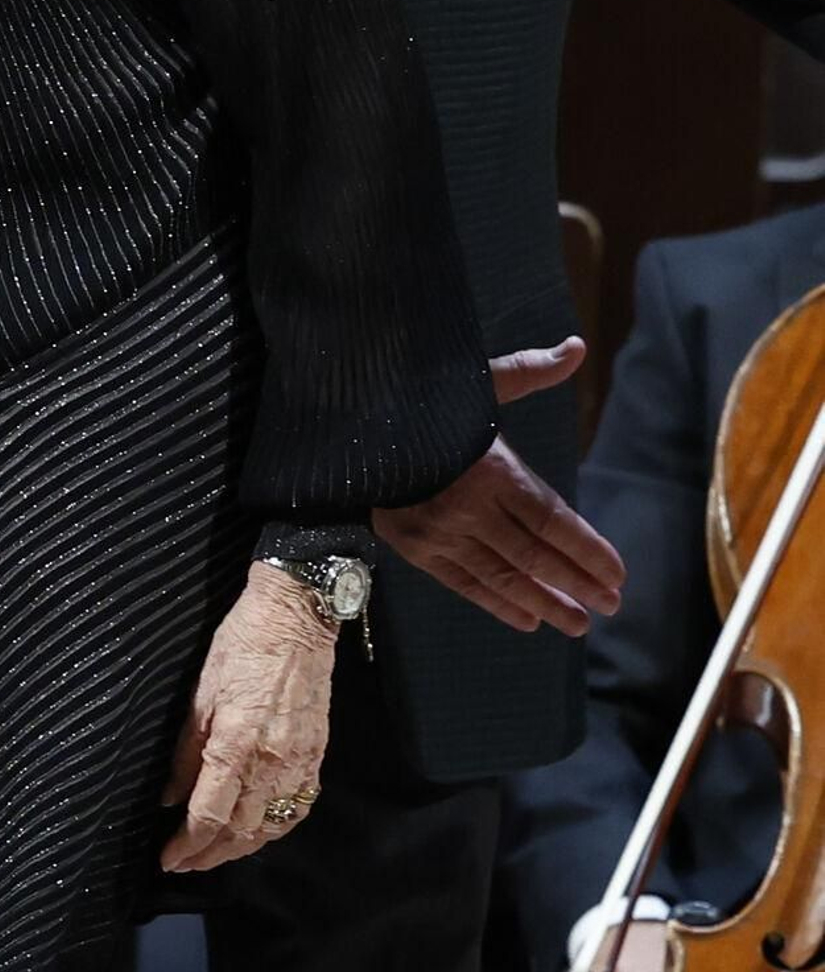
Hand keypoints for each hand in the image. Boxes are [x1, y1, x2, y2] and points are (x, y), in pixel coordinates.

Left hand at [159, 564, 334, 873]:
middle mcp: (270, 763)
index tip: (167, 858)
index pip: (208, 815)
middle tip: (183, 863)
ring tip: (213, 854)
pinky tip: (258, 831)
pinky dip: (275, 829)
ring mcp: (298, 763)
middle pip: (238, 831)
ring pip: (270, 828)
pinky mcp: (316, 757)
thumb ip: (186, 752)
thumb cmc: (241, 645)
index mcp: (236, 745)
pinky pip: (296, 809)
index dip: (185, 845)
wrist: (296, 618)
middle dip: (208, 856)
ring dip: (240, 849)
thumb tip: (170, 797)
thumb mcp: (200, 693)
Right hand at [372, 339, 623, 634]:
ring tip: (578, 624)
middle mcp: (471, 509)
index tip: (617, 574)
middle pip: (535, 556)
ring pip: (503, 578)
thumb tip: (576, 348)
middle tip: (611, 606)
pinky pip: (465, 585)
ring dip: (545, 603)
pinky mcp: (417, 550)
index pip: (552, 520)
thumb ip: (530, 372)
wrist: (353, 428)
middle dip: (577, 583)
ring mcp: (442, 534)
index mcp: (493, 469)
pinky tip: (527, 620)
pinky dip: (498, 604)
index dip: (588, 550)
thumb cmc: (424, 403)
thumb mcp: (478, 382)